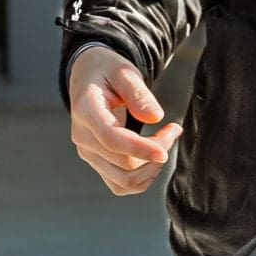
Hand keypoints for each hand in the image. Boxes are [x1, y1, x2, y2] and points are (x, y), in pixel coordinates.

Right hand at [67, 44, 181, 196]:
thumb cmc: (107, 71)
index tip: (165, 152)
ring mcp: (88, 152)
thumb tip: (156, 117)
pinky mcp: (96, 161)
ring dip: (151, 170)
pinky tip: (154, 157)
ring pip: (123, 181)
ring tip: (165, 143)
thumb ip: (138, 94)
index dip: (140, 149)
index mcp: (85, 110)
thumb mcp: (123, 71)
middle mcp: (81, 137)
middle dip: (155, 152)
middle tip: (173, 129)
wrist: (88, 76)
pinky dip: (143, 178)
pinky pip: (120, 184)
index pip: (112, 139)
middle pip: (122, 163)